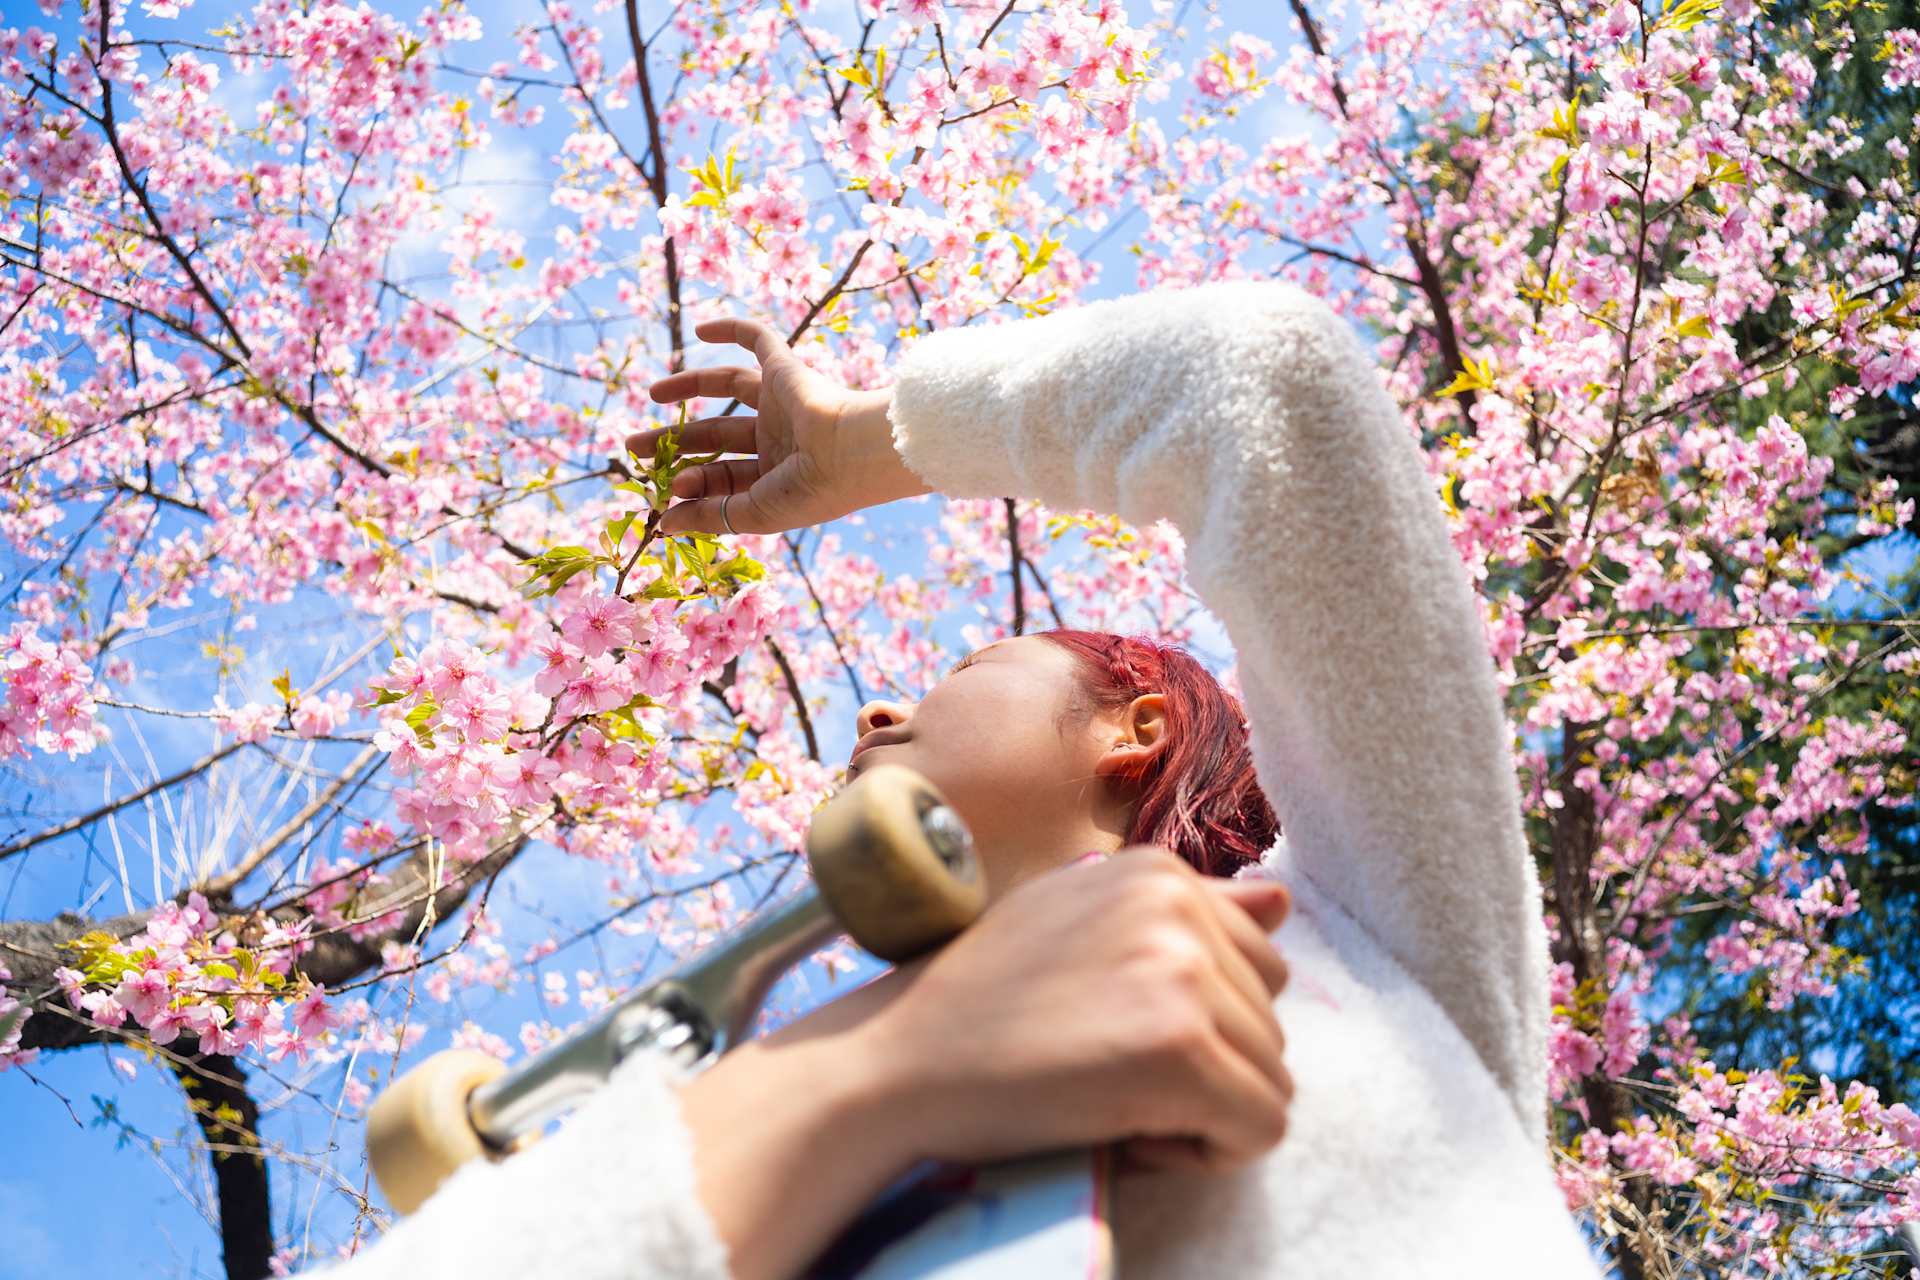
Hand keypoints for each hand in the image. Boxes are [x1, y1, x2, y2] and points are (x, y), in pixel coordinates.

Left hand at [627, 316, 929, 535]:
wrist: (854, 454)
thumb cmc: (812, 492)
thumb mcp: (755, 513)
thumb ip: (710, 516)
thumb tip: (663, 524)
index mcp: (776, 477)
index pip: (722, 477)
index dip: (690, 484)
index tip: (661, 494)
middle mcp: (778, 439)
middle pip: (715, 436)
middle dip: (674, 442)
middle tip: (635, 446)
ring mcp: (782, 403)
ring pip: (726, 388)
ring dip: (688, 387)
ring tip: (652, 393)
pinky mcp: (787, 370)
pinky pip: (759, 339)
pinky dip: (732, 330)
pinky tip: (700, 328)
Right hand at [849, 846, 1293, 1177]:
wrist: (896, 1060)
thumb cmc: (979, 1001)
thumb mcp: (1080, 925)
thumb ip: (1186, 913)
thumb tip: (1283, 899)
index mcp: (1158, 871)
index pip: (1257, 965)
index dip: (1195, 1021)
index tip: (1113, 1035)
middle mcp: (1178, 906)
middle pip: (1272, 1022)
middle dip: (1206, 1067)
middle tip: (1106, 1073)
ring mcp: (1182, 974)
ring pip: (1273, 1078)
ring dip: (1202, 1111)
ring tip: (1109, 1097)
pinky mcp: (1179, 1050)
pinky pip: (1259, 1127)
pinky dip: (1203, 1152)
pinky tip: (1126, 1131)